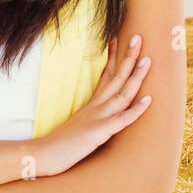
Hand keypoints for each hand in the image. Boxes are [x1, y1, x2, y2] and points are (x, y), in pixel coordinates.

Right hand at [34, 34, 151, 177]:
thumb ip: (90, 116)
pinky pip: (122, 119)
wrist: (42, 155)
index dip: (114, 57)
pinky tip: (149, 100)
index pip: (105, 75)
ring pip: (121, 93)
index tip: (118, 38)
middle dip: (129, 57)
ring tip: (148, 60)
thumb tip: (97, 112)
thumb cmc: (60, 145)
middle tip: (139, 37)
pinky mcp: (99, 132)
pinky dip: (136, 110)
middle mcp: (96, 106)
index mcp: (91, 104)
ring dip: (136, 77)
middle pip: (116, 77)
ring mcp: (97, 117)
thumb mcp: (79, 125)